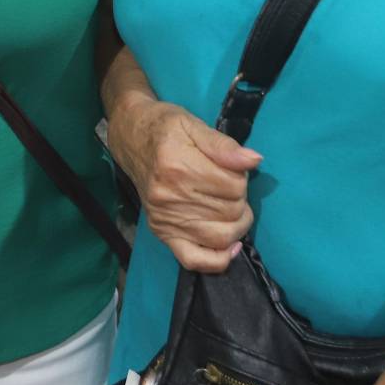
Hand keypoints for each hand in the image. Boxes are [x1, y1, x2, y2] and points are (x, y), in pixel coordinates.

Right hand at [105, 95, 259, 271]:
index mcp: (179, 166)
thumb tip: (253, 161)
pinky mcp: (161, 233)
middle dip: (241, 200)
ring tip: (233, 209)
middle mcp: (170, 197)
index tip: (233, 168)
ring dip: (237, 225)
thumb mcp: (193, 124)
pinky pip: (193, 259)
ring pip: (220, 237)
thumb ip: (223, 145)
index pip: (234, 186)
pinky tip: (230, 247)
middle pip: (230, 212)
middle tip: (231, 186)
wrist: (131, 139)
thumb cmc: (164, 128)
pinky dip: (217, 260)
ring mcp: (165, 219)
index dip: (242, 177)